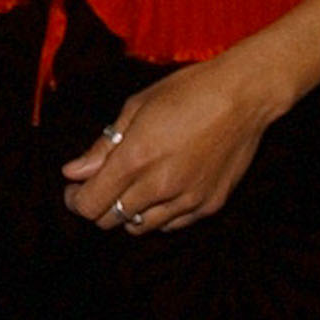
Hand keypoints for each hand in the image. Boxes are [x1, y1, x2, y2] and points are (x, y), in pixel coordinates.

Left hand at [62, 52, 283, 235]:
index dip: (75, 200)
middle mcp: (160, 186)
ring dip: (127, 212)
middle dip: (98, 206)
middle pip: (110, 220)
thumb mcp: (136, 108)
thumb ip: (102, 147)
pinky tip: (161, 190)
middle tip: (100, 186)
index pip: (90, 205)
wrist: (245, 95)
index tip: (75, 189)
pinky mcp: (209, 204)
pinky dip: (158, 214)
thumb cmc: (188, 92)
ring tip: (133, 186)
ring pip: (140, 227)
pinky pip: (171, 224)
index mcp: (136, 159)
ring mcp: (187, 199)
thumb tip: (74, 172)